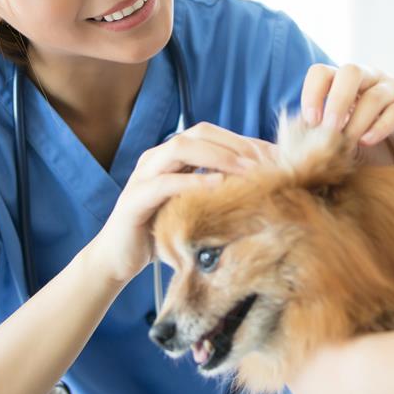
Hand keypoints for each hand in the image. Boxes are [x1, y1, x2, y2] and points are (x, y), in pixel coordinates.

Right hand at [93, 122, 273, 282]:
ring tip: (246, 170)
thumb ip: (218, 193)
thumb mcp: (195, 208)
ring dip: (216, 155)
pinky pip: (163, 183)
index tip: (273, 155)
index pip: (210, 135)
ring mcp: (142, 176)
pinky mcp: (133, 200)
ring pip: (178, 148)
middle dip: (233, 144)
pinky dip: (191, 181)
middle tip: (264, 162)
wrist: (119, 260)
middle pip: (197, 134)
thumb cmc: (162, 233)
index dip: (242, 140)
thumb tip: (264, 188)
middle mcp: (156, 159)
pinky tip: (217, 186)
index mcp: (172, 158)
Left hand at [300, 63, 393, 169]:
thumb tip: (285, 141)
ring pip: (375, 92)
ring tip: (351, 142)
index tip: (310, 119)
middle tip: (329, 128)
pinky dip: (381, 125)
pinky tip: (368, 141)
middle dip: (336, 99)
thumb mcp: (336, 147)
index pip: (322, 73)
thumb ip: (315, 139)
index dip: (313, 92)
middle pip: (351, 71)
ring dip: (358, 119)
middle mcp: (372, 80)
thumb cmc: (366, 157)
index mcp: (346, 85)